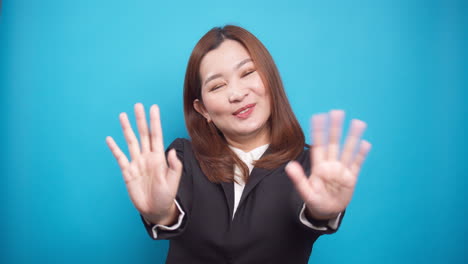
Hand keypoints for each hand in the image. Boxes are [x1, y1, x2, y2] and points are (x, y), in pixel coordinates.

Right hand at [106, 103, 182, 224]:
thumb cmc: (166, 196)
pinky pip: (120, 157)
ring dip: (127, 129)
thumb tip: (171, 152)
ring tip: (122, 115)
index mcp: (159, 157)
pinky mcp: (127, 172)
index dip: (155, 121)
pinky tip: (110, 139)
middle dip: (140, 120)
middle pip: (143, 134)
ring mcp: (137, 163)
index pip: (156, 135)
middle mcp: (147, 157)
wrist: (155, 210)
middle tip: (138, 105)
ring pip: (131, 142)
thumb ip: (174, 167)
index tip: (153, 108)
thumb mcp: (173, 182)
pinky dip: (115, 148)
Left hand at [285, 110, 371, 219]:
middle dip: (335, 128)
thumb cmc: (314, 200)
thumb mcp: (305, 191)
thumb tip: (289, 166)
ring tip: (358, 123)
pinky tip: (365, 143)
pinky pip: (357, 164)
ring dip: (352, 137)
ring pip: (348, 150)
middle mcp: (331, 165)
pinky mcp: (351, 178)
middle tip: (337, 112)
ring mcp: (342, 170)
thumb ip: (298, 179)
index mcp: (318, 166)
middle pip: (333, 143)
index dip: (318, 131)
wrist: (327, 211)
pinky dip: (361, 154)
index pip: (318, 145)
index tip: (318, 116)